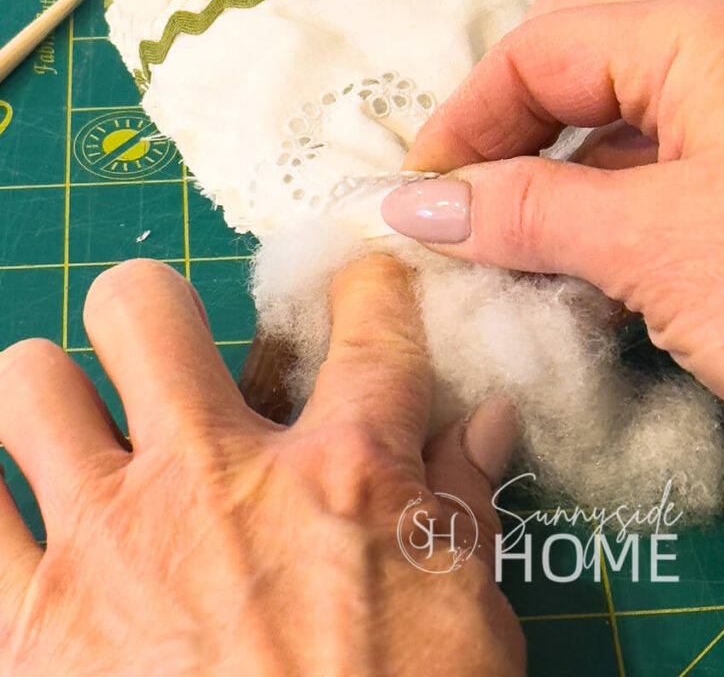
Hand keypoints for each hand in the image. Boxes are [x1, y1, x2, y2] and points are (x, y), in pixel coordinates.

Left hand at [0, 258, 523, 675]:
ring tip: (80, 435)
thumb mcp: (467, 624)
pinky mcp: (26, 630)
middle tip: (166, 362)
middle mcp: (213, 479)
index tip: (354, 286)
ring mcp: (105, 545)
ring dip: (52, 396)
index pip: (365, 324)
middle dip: (152, 312)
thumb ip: (466, 505)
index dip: (363, 283)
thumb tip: (486, 418)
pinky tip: (25, 518)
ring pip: (28, 381)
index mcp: (341, 475)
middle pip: (142, 305)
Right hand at [382, 0, 723, 425]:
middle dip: (505, 132)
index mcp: (701, 37)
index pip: (537, 49)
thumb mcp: (653, 248)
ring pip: (613, 120)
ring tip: (505, 250)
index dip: (464, 121)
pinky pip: (656, 169)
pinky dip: (602, 210)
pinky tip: (578, 269)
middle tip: (458, 209)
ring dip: (549, 179)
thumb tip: (410, 206)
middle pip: (574, 62)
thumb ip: (524, 213)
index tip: (415, 198)